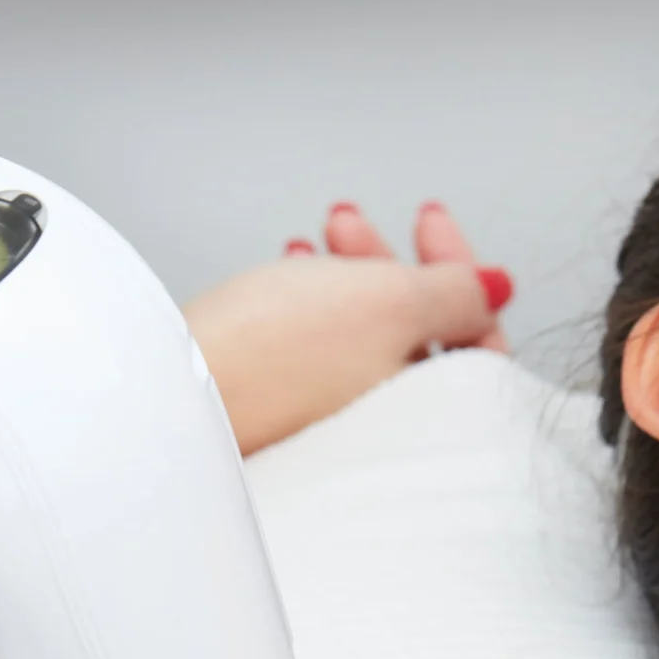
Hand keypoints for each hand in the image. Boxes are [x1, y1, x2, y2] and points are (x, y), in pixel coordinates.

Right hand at [186, 200, 513, 453]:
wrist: (164, 401)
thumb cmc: (276, 358)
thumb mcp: (390, 300)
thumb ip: (455, 291)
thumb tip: (494, 289)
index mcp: (435, 417)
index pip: (480, 342)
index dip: (460, 271)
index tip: (427, 222)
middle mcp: (392, 438)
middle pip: (418, 336)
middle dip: (390, 261)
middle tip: (353, 220)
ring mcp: (336, 436)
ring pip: (361, 340)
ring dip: (345, 276)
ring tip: (313, 241)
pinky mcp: (285, 426)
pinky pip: (316, 357)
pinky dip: (310, 310)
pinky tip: (287, 277)